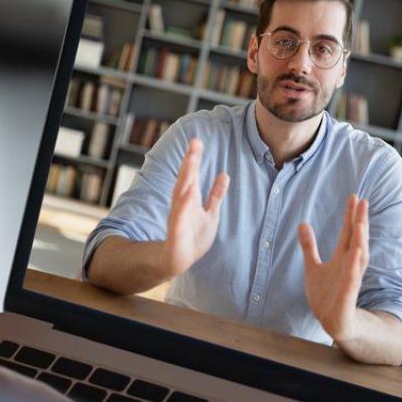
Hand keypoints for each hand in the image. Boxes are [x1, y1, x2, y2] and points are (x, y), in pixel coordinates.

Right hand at [162, 138, 228, 277]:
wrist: (178, 260)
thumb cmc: (193, 237)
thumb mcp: (210, 214)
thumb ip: (216, 195)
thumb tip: (224, 175)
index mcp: (189, 199)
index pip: (191, 175)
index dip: (194, 158)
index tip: (197, 141)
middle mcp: (182, 205)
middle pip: (185, 179)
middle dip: (189, 162)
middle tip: (194, 143)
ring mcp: (178, 218)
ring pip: (181, 194)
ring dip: (185, 178)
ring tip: (191, 161)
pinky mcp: (176, 234)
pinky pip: (179, 218)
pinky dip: (183, 206)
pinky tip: (189, 193)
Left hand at [297, 195, 369, 339]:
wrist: (332, 321)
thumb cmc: (326, 294)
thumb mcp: (313, 266)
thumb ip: (309, 246)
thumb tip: (302, 223)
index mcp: (342, 257)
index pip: (348, 232)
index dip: (351, 215)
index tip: (354, 196)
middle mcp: (349, 265)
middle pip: (357, 239)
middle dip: (360, 221)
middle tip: (363, 201)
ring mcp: (350, 279)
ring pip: (358, 257)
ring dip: (360, 240)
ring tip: (360, 223)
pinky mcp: (347, 294)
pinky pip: (352, 279)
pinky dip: (354, 267)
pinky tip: (357, 253)